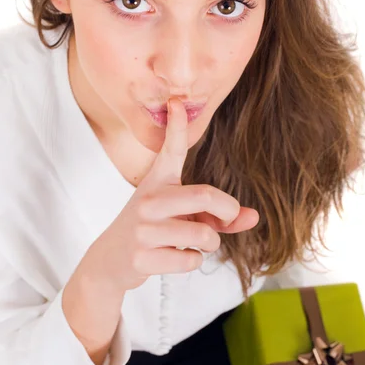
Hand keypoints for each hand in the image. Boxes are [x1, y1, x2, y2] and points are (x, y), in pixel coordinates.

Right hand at [79, 97, 259, 292]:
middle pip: (205, 196)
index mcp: (158, 181)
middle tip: (227, 219)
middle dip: (228, 211)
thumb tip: (254, 217)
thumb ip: (219, 216)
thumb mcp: (182, 217)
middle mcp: (148, 200)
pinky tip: (172, 257)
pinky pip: (190, 261)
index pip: (171, 150)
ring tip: (194, 244)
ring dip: (209, 244)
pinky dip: (192, 262)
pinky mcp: (141, 257)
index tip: (178, 102)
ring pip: (203, 236)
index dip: (176, 126)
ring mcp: (142, 228)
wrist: (110, 261)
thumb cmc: (155, 231)